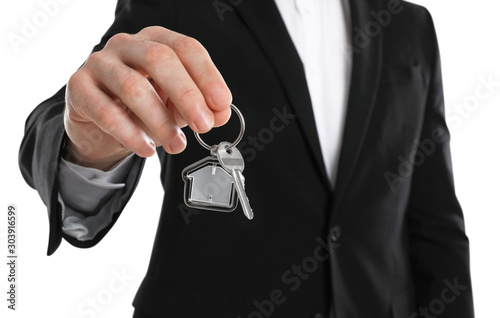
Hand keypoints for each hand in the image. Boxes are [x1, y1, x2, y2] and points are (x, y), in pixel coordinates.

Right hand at [64, 26, 231, 169]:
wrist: (99, 125)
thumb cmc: (141, 108)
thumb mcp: (176, 106)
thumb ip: (200, 107)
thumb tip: (220, 113)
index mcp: (156, 41)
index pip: (186, 48)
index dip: (207, 75)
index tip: (221, 103)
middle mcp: (127, 45)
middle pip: (159, 59)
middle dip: (186, 94)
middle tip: (203, 124)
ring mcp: (99, 63)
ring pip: (133, 87)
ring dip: (160, 121)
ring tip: (177, 145)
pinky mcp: (79, 87)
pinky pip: (105, 111)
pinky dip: (130, 134)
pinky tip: (147, 149)